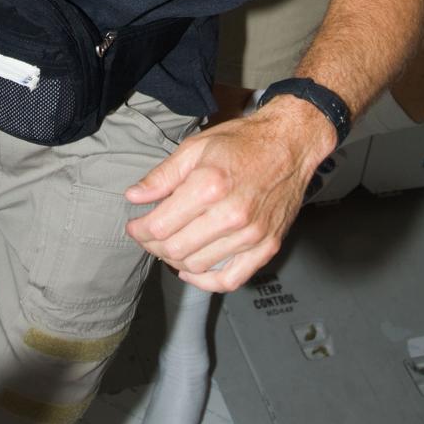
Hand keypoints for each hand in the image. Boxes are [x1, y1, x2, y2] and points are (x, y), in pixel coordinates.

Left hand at [124, 98, 335, 291]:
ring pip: (198, 266)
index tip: (134, 225)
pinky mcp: (267, 246)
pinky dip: (205, 281)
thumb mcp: (196, 147)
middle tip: (148, 236)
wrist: (289, 144)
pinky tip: (192, 269)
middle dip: (152, 246)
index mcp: (210, 185)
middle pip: (175, 249)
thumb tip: (134, 197)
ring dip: (175, 260)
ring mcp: (252, 234)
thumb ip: (163, 175)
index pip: (160, 226)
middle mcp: (232, 214)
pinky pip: (231, 280)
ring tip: (169, 245)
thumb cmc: (243, 142)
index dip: (139, 229)